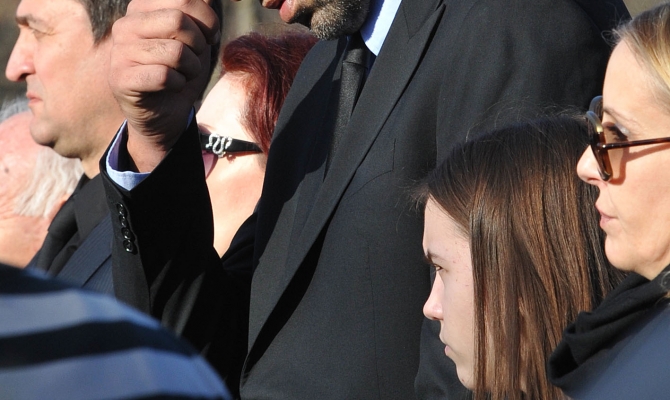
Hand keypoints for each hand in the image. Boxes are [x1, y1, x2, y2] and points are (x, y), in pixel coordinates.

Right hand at [109, 0, 219, 171]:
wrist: (166, 112)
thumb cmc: (182, 69)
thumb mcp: (197, 35)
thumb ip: (200, 11)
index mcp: (142, 7)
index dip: (208, 21)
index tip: (209, 37)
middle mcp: (125, 25)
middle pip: (178, 20)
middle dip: (198, 45)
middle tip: (194, 59)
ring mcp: (119, 52)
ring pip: (175, 51)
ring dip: (191, 68)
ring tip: (182, 74)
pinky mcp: (120, 79)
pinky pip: (164, 76)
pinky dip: (178, 83)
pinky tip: (171, 86)